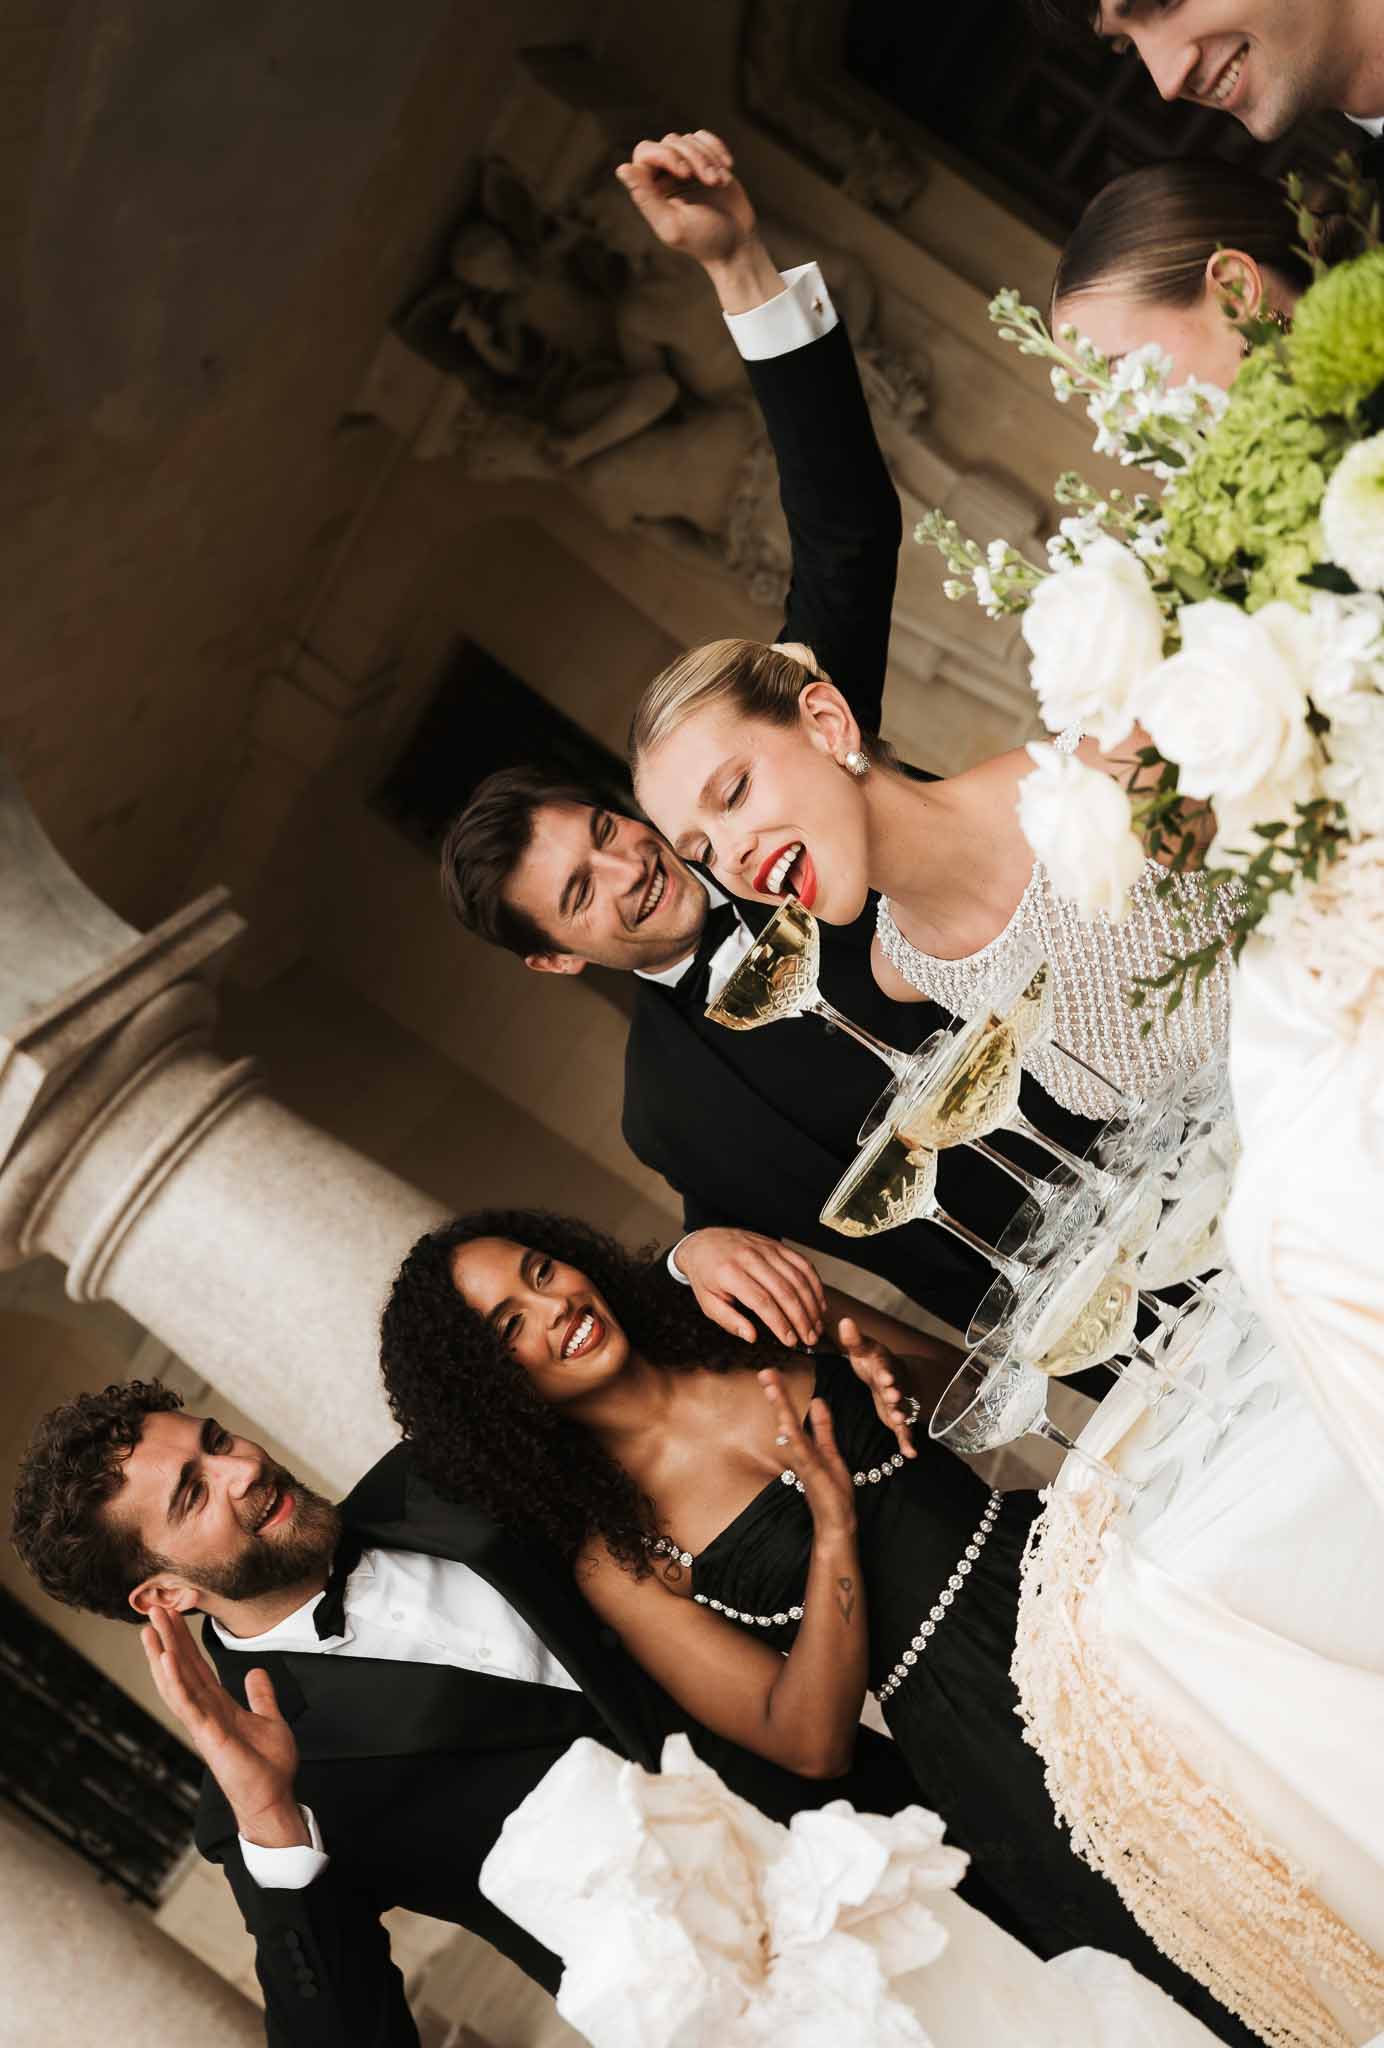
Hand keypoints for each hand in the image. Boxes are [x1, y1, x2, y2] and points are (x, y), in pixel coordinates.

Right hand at [142, 1606, 303, 1844]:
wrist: (273, 1798)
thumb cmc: (269, 1766)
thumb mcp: (269, 1720)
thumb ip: (261, 1696)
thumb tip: (257, 1672)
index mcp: (219, 1706)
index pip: (197, 1667)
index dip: (184, 1642)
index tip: (173, 1616)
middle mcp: (206, 1712)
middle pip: (182, 1669)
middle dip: (168, 1639)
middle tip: (154, 1609)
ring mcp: (204, 1724)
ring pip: (178, 1683)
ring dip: (163, 1655)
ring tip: (149, 1629)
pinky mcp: (209, 1736)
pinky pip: (189, 1706)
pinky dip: (177, 1683)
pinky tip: (166, 1662)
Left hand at [615, 130, 757, 269]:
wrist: (737, 243)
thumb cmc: (704, 239)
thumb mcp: (672, 223)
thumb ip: (645, 198)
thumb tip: (621, 169)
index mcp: (650, 191)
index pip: (644, 153)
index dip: (664, 155)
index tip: (685, 174)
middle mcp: (664, 176)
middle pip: (669, 142)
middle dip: (693, 157)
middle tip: (711, 181)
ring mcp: (685, 166)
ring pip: (689, 139)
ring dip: (708, 158)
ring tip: (720, 182)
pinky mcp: (705, 160)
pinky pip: (704, 138)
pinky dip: (716, 149)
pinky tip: (728, 167)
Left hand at [676, 1228, 825, 1346]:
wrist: (706, 1241)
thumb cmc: (706, 1275)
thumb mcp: (707, 1302)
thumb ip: (729, 1320)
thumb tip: (752, 1336)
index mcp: (729, 1273)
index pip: (762, 1301)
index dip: (780, 1323)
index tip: (790, 1341)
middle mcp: (750, 1258)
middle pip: (784, 1290)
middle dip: (801, 1318)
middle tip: (809, 1338)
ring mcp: (766, 1249)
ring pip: (797, 1278)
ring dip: (811, 1304)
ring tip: (816, 1326)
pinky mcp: (778, 1245)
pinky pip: (802, 1263)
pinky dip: (815, 1284)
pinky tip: (818, 1303)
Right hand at [759, 1369, 855, 1542]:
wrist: (837, 1523)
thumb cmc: (833, 1492)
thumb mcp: (830, 1452)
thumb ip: (823, 1429)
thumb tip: (818, 1401)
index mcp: (803, 1445)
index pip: (790, 1414)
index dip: (781, 1394)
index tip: (771, 1372)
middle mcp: (799, 1452)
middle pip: (785, 1418)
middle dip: (776, 1395)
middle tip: (765, 1371)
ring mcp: (803, 1462)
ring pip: (790, 1430)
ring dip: (781, 1408)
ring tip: (772, 1387)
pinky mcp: (812, 1472)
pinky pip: (802, 1450)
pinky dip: (793, 1436)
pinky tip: (786, 1422)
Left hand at [837, 1316, 918, 1459]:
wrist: (887, 1375)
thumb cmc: (871, 1361)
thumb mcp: (862, 1349)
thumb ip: (853, 1339)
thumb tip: (844, 1320)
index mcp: (883, 1367)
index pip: (884, 1368)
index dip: (884, 1372)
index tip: (885, 1376)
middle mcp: (893, 1385)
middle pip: (895, 1389)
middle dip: (894, 1394)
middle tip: (893, 1396)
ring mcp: (897, 1403)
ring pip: (901, 1411)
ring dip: (901, 1416)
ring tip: (899, 1422)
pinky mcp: (897, 1418)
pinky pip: (903, 1431)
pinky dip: (907, 1442)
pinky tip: (910, 1454)